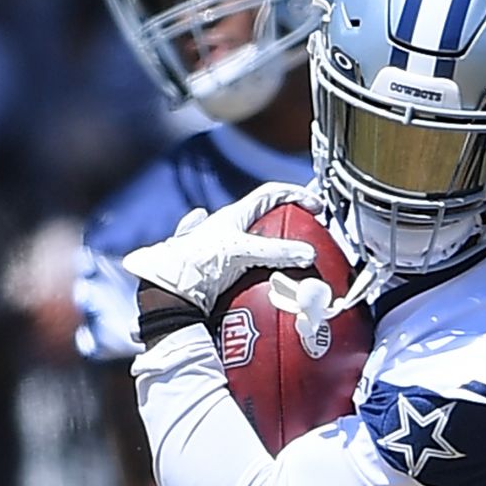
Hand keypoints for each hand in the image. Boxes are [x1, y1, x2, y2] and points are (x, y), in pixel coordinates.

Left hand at [122, 182, 317, 316]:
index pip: (271, 193)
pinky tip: (268, 281)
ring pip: (256, 244)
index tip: (315, 206)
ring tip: (291, 262)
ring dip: (275, 250)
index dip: (296, 194)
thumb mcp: (241, 251)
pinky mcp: (220, 273)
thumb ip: (276, 252)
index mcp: (233, 216)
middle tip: (306, 234)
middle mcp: (227, 229)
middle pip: (265, 219)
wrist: (169, 292)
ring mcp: (223, 251)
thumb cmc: (196, 263)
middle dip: (287, 223)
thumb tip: (308, 254)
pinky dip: (262, 273)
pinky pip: (248, 269)